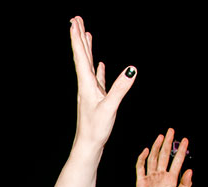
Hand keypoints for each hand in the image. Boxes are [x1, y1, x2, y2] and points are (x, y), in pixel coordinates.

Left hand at [70, 16, 135, 146]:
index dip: (77, 38)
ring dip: (87, 48)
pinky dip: (97, 68)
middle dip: (79, 37)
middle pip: (82, 56)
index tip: (74, 22)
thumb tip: (133, 70)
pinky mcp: (96, 99)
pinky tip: (100, 64)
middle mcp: (86, 85)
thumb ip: (120, 88)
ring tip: (86, 34)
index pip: (81, 57)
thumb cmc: (96, 129)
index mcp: (86, 85)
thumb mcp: (110, 108)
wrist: (88, 146)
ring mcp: (90, 91)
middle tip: (76, 19)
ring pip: (88, 64)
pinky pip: (96, 78)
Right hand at [133, 129, 192, 186]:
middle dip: (167, 143)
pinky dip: (142, 158)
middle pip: (164, 155)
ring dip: (156, 147)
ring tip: (161, 137)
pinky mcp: (141, 181)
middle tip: (171, 131)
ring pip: (153, 158)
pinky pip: (141, 167)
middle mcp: (160, 175)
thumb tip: (190, 170)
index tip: (184, 140)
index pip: (176, 161)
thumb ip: (185, 184)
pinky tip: (146, 151)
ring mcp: (150, 177)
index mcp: (171, 179)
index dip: (180, 150)